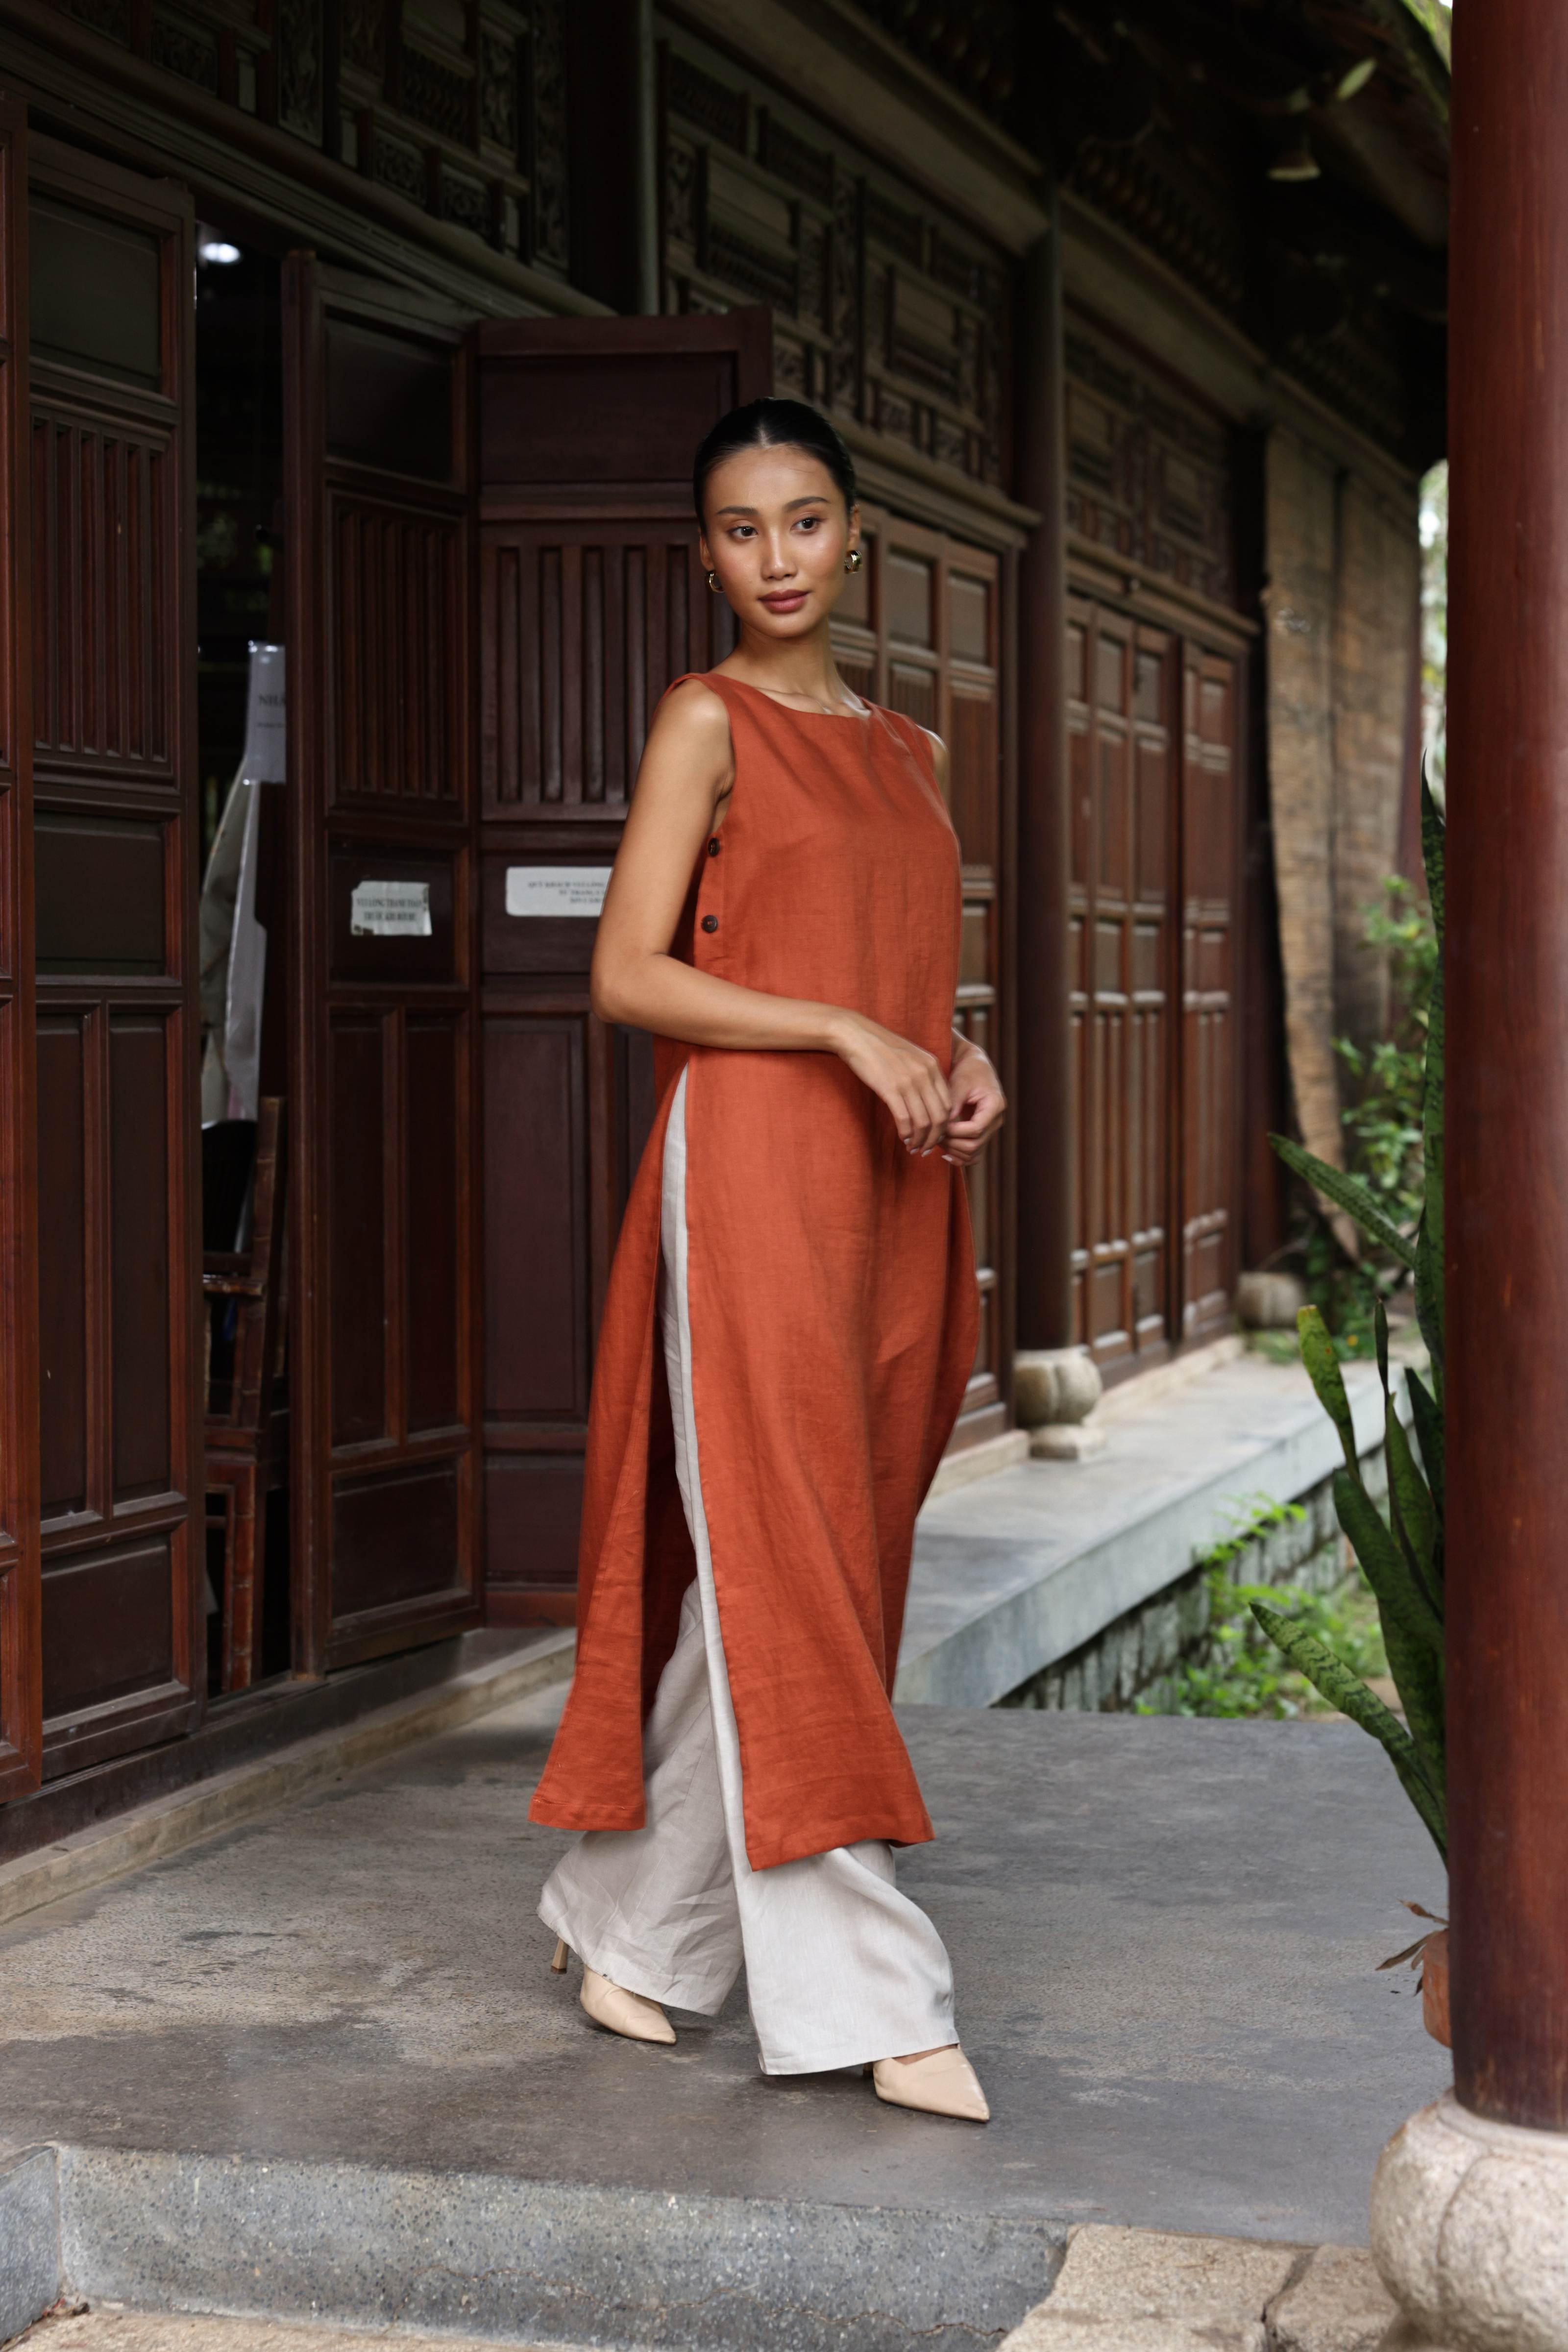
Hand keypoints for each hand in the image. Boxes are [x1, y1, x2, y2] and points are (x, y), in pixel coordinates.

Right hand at [831, 1012, 951, 1153]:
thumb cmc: (880, 1047)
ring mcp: (909, 1082)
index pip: (948, 1104)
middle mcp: (925, 1074)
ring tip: (913, 1148)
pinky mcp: (891, 1088)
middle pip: (940, 1117)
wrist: (857, 1035)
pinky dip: (906, 1133)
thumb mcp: (910, 1056)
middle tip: (926, 1149)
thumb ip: (923, 1074)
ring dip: (920, 1140)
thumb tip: (926, 1100)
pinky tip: (903, 1138)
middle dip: (934, 1138)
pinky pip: (905, 1119)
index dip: (944, 1125)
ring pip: (924, 1122)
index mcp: (933, 1066)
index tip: (935, 1135)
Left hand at [942, 1040, 1004, 1165]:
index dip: (955, 1131)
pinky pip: (973, 1155)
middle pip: (974, 1145)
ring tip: (936, 1139)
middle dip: (951, 1142)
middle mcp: (996, 1120)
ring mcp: (991, 1130)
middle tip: (933, 1134)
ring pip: (973, 1154)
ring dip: (952, 1150)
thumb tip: (943, 1126)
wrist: (976, 1068)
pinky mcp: (982, 1134)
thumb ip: (952, 1104)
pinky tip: (943, 1152)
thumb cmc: (967, 1071)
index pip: (976, 1129)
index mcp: (995, 1105)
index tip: (939, 1124)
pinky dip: (958, 1156)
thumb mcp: (959, 1082)